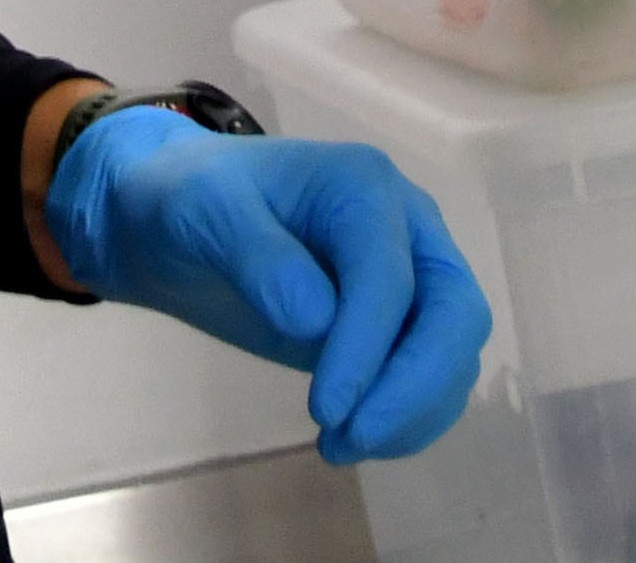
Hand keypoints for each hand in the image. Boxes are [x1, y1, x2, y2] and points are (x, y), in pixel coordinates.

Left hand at [42, 111, 489, 462]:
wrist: (181, 218)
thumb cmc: (191, 200)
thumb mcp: (206, 212)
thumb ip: (259, 257)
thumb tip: (316, 322)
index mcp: (364, 186)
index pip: (389, 273)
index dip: (366, 347)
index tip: (323, 412)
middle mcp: (405, 227)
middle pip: (455, 311)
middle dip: (415, 386)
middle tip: (350, 439)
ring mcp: (410, 275)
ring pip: (453, 351)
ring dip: (412, 412)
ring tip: (337, 448)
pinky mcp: (398, 324)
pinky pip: (431, 377)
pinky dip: (407, 419)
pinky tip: (353, 440)